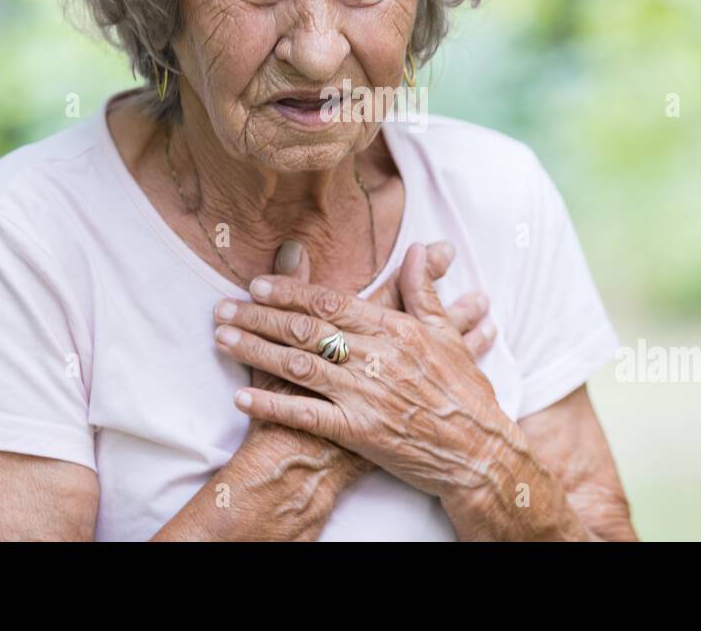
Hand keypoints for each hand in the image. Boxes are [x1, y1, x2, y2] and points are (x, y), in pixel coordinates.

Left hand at [213, 242, 515, 501]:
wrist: (479, 451)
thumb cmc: (464, 391)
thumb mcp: (448, 334)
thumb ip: (423, 291)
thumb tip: (415, 249)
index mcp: (395, 330)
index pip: (332, 302)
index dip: (291, 290)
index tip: (258, 283)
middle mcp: (376, 358)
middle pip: (306, 329)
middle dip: (260, 315)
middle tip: (223, 307)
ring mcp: (365, 395)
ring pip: (299, 366)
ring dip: (255, 351)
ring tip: (222, 338)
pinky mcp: (359, 431)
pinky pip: (306, 415)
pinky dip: (271, 405)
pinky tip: (241, 396)